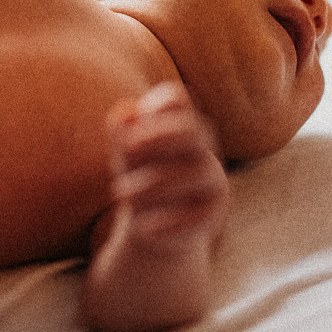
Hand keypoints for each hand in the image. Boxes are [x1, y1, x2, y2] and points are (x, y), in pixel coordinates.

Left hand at [104, 81, 229, 251]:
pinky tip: (143, 226)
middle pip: (196, 130)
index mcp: (176, 127)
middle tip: (129, 148)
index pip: (177, 100)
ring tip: (120, 194)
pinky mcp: (212, 213)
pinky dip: (170, 220)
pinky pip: (201, 212)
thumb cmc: (138, 182)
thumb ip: (123, 135)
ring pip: (199, 170)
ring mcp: (210, 181)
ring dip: (155, 182)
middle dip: (162, 136)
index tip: (134, 122)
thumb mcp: (125, 160)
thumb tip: (125, 112)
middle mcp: (199, 149)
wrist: (151, 230)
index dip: (158, 105)